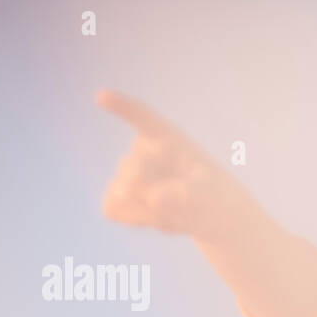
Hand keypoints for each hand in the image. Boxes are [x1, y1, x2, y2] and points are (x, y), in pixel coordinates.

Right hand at [96, 89, 261, 244]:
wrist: (209, 214)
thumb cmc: (214, 196)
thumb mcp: (209, 196)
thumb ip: (186, 194)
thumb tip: (154, 196)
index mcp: (169, 138)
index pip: (142, 118)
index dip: (122, 106)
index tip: (102, 96)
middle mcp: (143, 149)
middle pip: (133, 172)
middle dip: (153, 194)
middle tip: (183, 204)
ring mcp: (127, 170)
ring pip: (123, 194)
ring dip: (149, 211)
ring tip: (175, 211)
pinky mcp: (117, 194)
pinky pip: (112, 208)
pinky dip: (134, 219)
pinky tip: (156, 217)